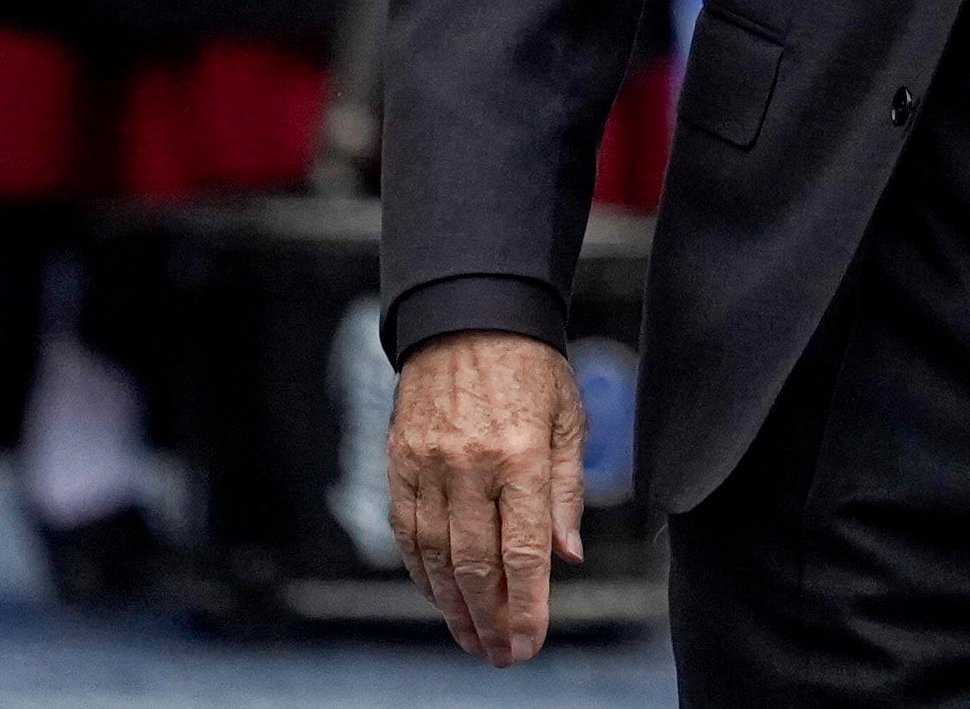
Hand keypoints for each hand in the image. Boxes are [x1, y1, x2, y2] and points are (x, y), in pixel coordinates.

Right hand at [389, 331, 586, 666]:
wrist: (469, 314)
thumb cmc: (530, 366)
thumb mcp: (570, 416)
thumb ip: (568, 491)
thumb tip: (567, 557)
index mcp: (522, 453)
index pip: (525, 549)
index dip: (527, 606)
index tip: (528, 644)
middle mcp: (471, 464)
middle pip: (476, 564)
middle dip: (489, 620)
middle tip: (501, 655)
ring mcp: (429, 463)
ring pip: (437, 555)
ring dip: (453, 606)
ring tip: (472, 638)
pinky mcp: (399, 459)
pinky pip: (407, 530)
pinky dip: (421, 570)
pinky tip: (439, 594)